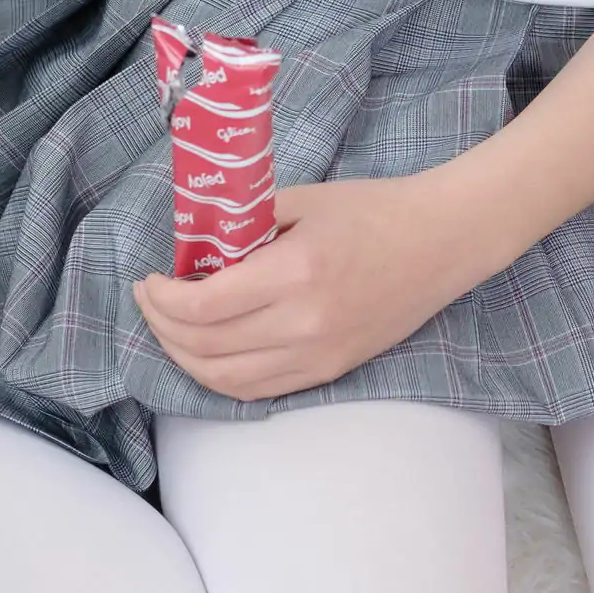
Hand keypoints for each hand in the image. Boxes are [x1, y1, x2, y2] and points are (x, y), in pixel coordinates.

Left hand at [134, 173, 515, 401]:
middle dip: (162, 327)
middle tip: (151, 301)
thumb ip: (245, 225)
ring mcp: (319, 355)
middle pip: (205, 348)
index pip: (203, 307)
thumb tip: (194, 249)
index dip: (162, 299)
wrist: (443, 241)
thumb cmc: (375, 210)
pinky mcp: (331, 371)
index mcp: (295, 272)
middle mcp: (304, 324)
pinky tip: (208, 354)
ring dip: (185, 358)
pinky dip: (221, 379)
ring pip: (226, 380)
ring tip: (171, 330)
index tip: (150, 279)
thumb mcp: (303, 202)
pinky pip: (258, 391)